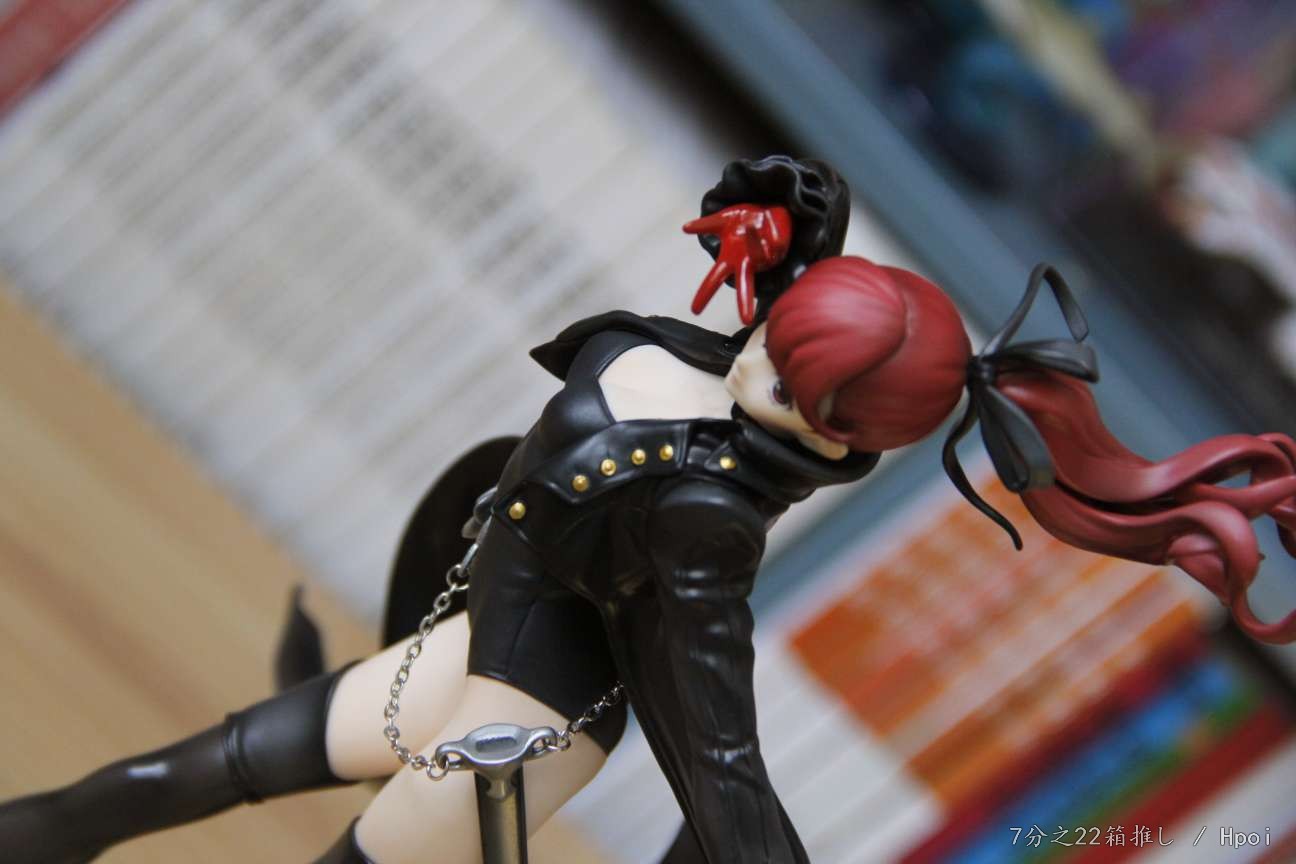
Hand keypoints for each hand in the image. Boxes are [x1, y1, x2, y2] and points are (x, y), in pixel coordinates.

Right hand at [682, 204, 791, 323]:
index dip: (704, 295)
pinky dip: (771, 229)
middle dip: (744, 303)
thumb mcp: (722, 220)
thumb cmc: (744, 218)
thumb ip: (705, 225)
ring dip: (754, 238)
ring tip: (752, 225)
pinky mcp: (781, 248)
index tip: (695, 311)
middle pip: (745, 287)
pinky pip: (775, 242)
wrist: (768, 206)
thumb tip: (685, 228)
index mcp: (730, 259)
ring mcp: (765, 258)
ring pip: (760, 255)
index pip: (714, 279)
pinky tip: (768, 218)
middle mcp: (747, 263)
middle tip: (745, 320)